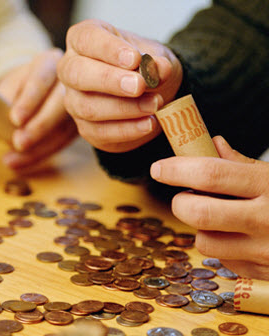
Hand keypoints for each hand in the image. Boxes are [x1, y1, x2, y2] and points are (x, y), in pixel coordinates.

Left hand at [0, 49, 77, 173]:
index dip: (29, 100)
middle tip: (17, 143)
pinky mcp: (79, 125)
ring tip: (11, 161)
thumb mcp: (7, 86)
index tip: (14, 119)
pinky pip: (62, 143)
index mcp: (48, 63)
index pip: (41, 79)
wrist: (36, 87)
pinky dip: (39, 155)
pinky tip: (19, 163)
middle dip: (38, 127)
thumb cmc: (19, 85)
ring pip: (62, 129)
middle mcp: (68, 82)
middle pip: (59, 104)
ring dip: (36, 148)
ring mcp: (77, 105)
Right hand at [57, 19, 182, 152]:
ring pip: (87, 107)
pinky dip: (127, 129)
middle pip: (76, 74)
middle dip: (109, 80)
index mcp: (83, 40)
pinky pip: (99, 132)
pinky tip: (148, 123)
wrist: (152, 93)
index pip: (86, 38)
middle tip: (138, 85)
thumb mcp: (157, 56)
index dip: (108, 49)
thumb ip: (157, 61)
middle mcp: (71, 69)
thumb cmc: (145, 66)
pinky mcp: (85, 127)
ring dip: (124, 108)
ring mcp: (74, 100)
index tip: (135, 59)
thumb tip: (159, 69)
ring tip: (154, 104)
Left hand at [150, 136, 268, 279]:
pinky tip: (239, 236)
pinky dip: (221, 247)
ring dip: (201, 228)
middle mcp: (267, 219)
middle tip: (184, 197)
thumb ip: (242, 163)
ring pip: (204, 241)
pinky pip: (223, 260)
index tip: (158, 168)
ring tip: (219, 218)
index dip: (177, 170)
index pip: (210, 175)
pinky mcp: (263, 273)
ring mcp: (266, 250)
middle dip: (181, 203)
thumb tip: (212, 143)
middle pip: (199, 213)